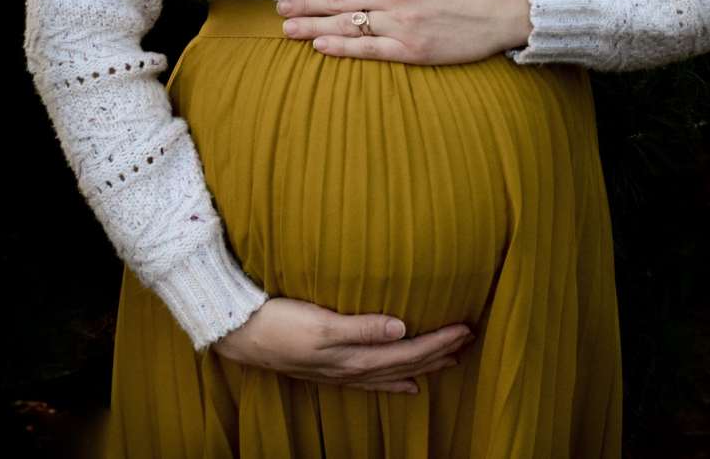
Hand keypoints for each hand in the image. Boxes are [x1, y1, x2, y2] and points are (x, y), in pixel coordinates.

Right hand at [211, 297, 475, 393]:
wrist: (240, 335)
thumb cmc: (278, 324)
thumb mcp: (321, 322)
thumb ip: (362, 327)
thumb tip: (402, 328)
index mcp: (354, 357)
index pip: (407, 352)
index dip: (438, 342)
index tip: (465, 329)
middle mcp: (352, 369)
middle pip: (406, 364)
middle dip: (439, 353)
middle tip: (468, 339)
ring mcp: (341, 372)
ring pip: (393, 373)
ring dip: (423, 366)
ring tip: (450, 360)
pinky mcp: (330, 368)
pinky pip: (373, 380)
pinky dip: (394, 382)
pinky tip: (407, 386)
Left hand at [275, 0, 532, 64]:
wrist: (500, 7)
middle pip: (338, 0)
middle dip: (304, 6)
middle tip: (280, 12)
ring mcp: (401, 23)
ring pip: (347, 24)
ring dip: (313, 27)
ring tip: (288, 31)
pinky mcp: (411, 48)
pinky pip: (368, 49)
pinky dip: (342, 47)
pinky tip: (320, 45)